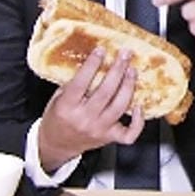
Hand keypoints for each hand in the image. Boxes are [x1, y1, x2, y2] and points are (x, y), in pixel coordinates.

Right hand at [38, 48, 143, 171]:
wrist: (55, 145)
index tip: (101, 50)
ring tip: (132, 71)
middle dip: (117, 70)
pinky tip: (139, 106)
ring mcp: (98, 130)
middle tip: (125, 55)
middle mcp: (84, 119)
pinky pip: (129, 133)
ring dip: (128, 86)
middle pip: (105, 92)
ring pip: (119, 106)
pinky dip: (138, 121)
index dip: (92, 64)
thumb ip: (73, 82)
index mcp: (67, 107)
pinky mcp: (108, 138)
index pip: (81, 82)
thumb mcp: (58, 98)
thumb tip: (94, 61)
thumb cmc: (57, 118)